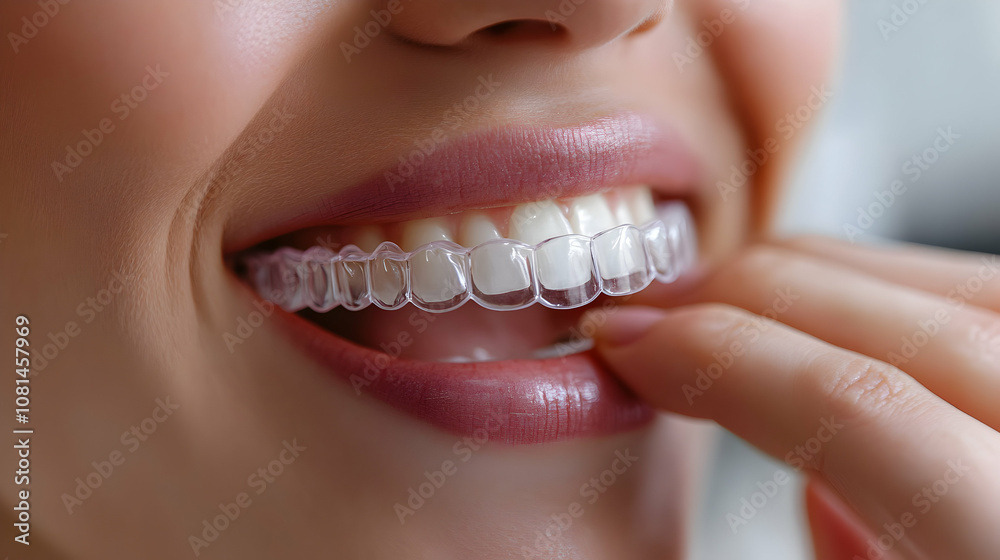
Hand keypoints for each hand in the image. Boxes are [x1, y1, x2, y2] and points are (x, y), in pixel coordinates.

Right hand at [593, 236, 999, 559]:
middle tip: (656, 310)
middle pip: (923, 326)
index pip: (865, 410)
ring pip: (972, 289)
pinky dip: (905, 291)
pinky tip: (843, 312)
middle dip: (755, 293)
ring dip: (825, 276)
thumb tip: (825, 491)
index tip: (634, 345)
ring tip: (732, 296)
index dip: (724, 359)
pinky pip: (998, 304)